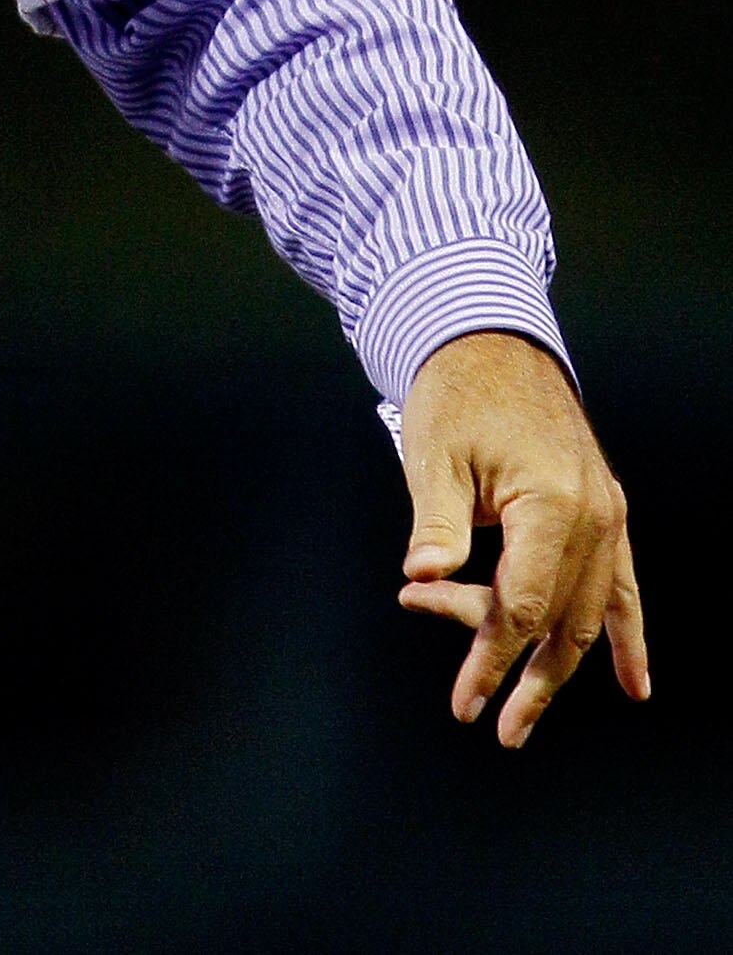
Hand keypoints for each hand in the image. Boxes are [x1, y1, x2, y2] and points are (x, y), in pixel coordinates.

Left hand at [398, 329, 647, 743]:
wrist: (492, 341)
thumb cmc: (458, 393)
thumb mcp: (434, 454)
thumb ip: (436, 522)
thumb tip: (424, 577)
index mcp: (552, 502)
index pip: (521, 605)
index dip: (488, 656)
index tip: (463, 700)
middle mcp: (593, 516)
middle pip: (556, 617)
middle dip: (520, 674)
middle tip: (483, 718)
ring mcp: (606, 515)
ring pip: (589, 613)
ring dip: (560, 668)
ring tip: (526, 717)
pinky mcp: (605, 512)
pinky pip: (622, 587)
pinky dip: (627, 636)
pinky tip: (635, 683)